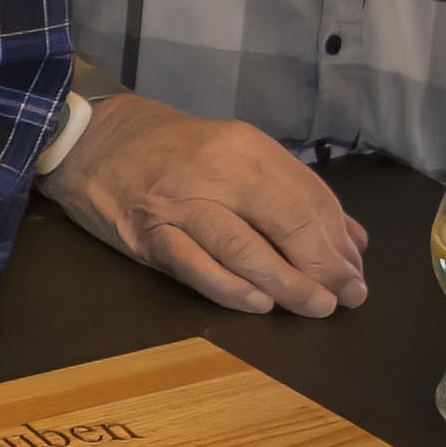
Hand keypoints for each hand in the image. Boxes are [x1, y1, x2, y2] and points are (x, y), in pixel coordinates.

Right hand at [43, 95, 368, 315]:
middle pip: (286, 222)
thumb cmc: (171, 151)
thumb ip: (293, 194)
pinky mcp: (147, 232)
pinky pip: (195, 265)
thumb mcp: (236, 154)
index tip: (355, 273)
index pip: (308, 198)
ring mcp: (178, 202)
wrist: (90, 139)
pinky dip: (231, 288)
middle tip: (345, 298)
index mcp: (245, 147)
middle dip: (323, 266)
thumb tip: (353, 241)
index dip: (338, 241)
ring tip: (315, 307)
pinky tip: (259, 304)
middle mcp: (216, 170)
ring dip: (287, 284)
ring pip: (244, 247)